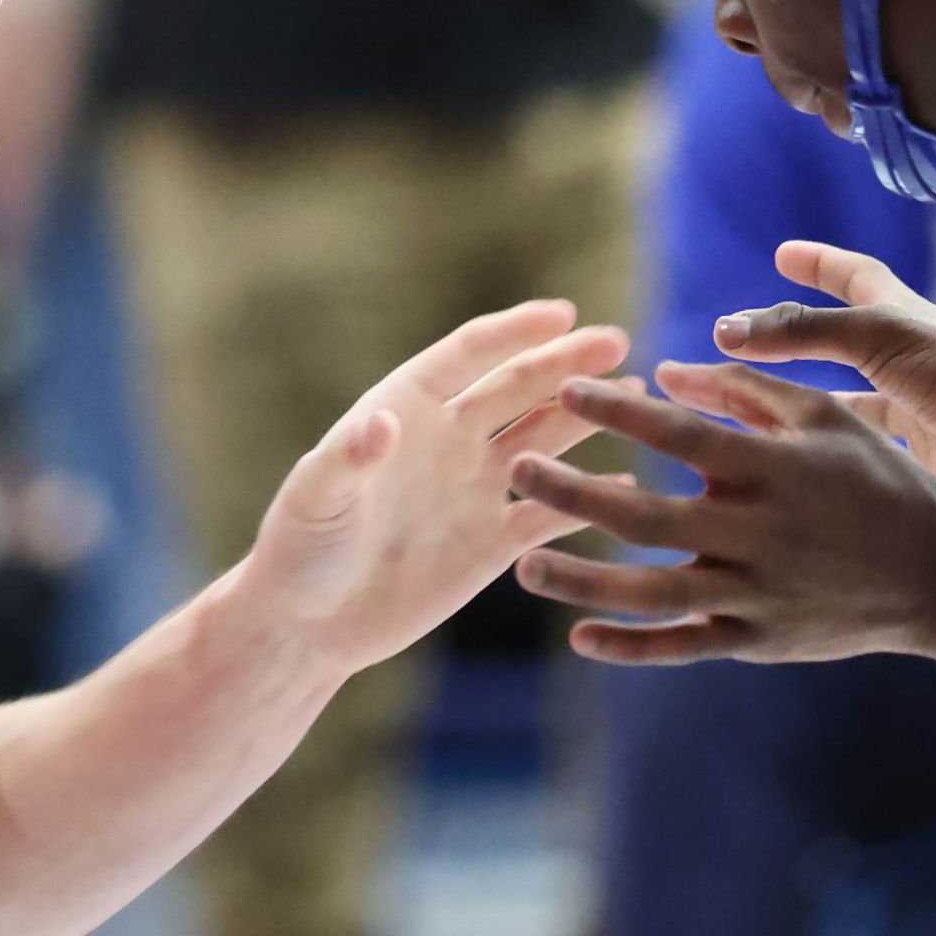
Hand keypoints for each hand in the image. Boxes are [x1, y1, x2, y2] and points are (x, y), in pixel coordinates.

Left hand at [244, 301, 630, 675]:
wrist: (308, 622)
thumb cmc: (299, 548)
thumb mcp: (315, 499)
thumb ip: (348, 459)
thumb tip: (380, 423)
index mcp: (406, 409)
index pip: (469, 355)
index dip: (514, 332)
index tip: (563, 313)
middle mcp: (448, 439)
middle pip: (519, 388)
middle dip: (567, 363)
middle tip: (618, 341)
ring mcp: (474, 488)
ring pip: (544, 440)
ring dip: (586, 418)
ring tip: (637, 394)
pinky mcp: (490, 542)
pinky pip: (550, 513)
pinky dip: (588, 498)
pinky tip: (628, 484)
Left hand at [508, 371, 935, 665]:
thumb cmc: (878, 482)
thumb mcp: (827, 419)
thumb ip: (747, 390)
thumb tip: (667, 369)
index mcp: (772, 471)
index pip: (681, 437)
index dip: (621, 413)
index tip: (566, 391)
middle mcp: (758, 534)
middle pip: (649, 518)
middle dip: (576, 493)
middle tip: (515, 469)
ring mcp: (757, 593)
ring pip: (655, 594)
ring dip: (584, 581)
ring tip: (524, 565)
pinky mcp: (759, 639)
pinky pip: (686, 647)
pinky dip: (632, 648)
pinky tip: (581, 639)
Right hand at [710, 240, 935, 524]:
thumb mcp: (875, 336)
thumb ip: (802, 330)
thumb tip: (727, 329)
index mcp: (905, 316)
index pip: (856, 277)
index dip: (821, 263)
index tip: (787, 253)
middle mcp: (909, 358)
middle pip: (844, 338)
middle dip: (798, 335)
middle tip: (752, 335)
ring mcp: (913, 409)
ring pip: (843, 399)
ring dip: (801, 398)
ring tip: (751, 404)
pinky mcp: (915, 459)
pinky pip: (855, 445)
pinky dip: (823, 445)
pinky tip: (795, 457)